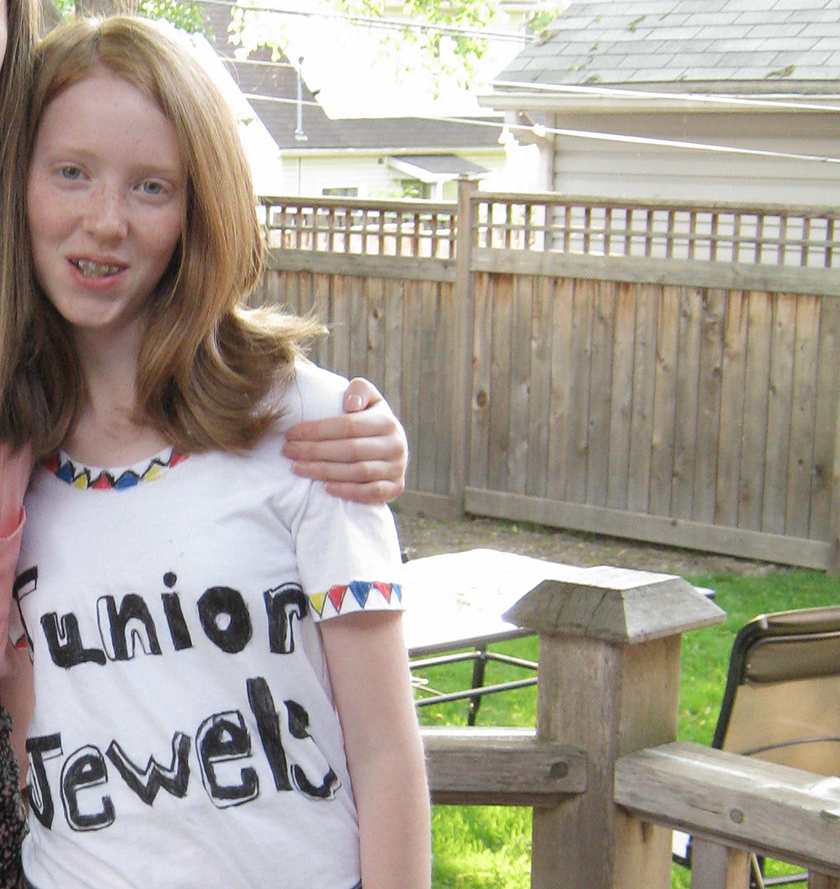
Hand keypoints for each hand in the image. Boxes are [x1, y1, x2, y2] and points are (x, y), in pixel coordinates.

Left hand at [282, 377, 407, 504]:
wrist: (392, 448)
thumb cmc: (369, 420)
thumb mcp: (368, 399)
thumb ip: (360, 390)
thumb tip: (350, 404)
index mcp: (387, 421)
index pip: (349, 426)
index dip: (317, 430)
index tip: (291, 433)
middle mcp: (396, 444)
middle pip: (351, 450)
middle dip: (314, 451)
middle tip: (288, 451)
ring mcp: (397, 468)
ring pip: (359, 472)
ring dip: (324, 471)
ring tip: (297, 468)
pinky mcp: (396, 488)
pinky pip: (372, 493)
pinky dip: (349, 491)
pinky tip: (325, 488)